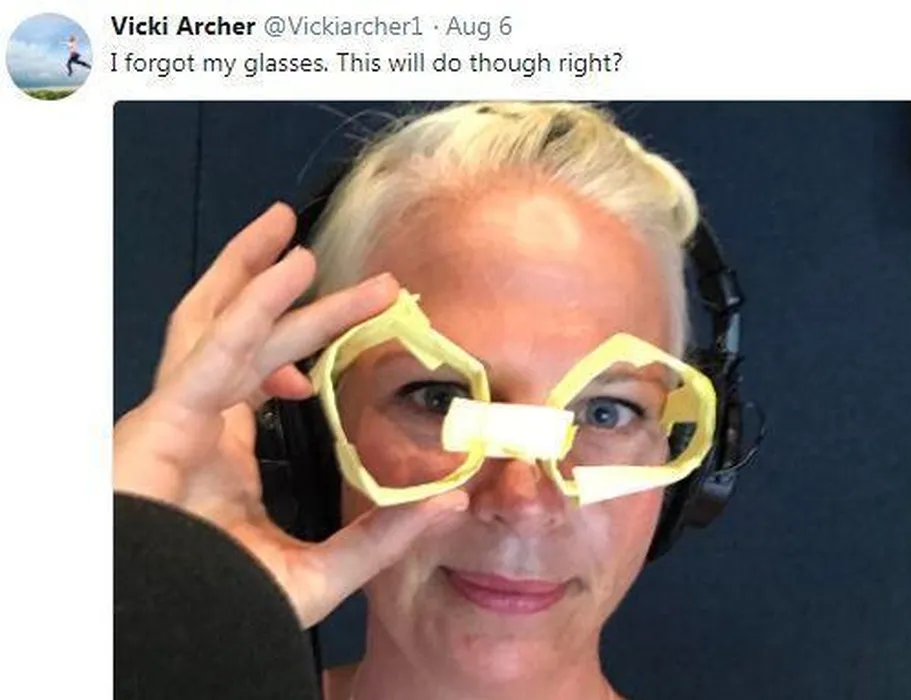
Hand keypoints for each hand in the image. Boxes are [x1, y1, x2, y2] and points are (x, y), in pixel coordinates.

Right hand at [113, 202, 467, 627]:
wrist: (166, 637)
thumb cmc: (221, 611)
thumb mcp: (317, 572)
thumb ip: (381, 537)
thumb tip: (452, 503)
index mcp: (218, 456)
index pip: (246, 379)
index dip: (281, 356)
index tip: (321, 369)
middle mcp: (191, 426)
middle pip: (230, 336)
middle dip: (269, 288)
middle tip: (315, 253)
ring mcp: (171, 417)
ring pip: (214, 324)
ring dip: (252, 271)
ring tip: (285, 224)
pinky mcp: (159, 421)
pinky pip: (211, 351)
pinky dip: (251, 309)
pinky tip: (287, 272)